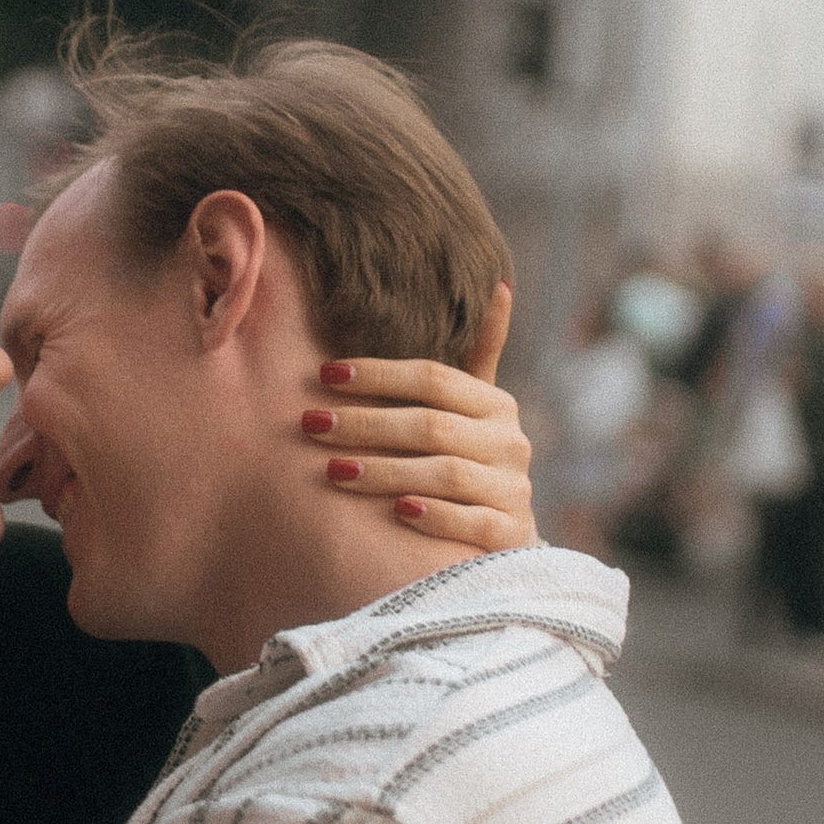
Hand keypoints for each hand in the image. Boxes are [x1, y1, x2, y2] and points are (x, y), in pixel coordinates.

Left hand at [298, 285, 534, 552]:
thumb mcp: (477, 410)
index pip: (433, 378)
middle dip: (366, 423)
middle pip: (431, 425)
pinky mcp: (508, 535)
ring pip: (445, 474)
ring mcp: (512, 490)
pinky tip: (397, 512)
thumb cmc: (472, 463)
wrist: (506, 539)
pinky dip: (435, 516)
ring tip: (333, 470)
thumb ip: (479, 355)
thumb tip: (499, 284)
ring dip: (385, 471)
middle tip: (311, 423)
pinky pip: (471, 523)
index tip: (325, 373)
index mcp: (496, 405)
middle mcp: (510, 444)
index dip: (379, 373)